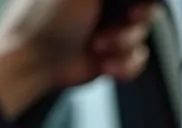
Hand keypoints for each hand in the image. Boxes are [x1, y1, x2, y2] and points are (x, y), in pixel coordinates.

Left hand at [0, 0, 154, 118]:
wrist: (37, 61)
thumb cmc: (47, 21)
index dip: (141, 4)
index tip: (133, 11)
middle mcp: (103, 6)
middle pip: (144, 14)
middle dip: (131, 28)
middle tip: (118, 28)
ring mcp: (109, 31)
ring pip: (141, 40)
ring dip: (122, 49)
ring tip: (98, 48)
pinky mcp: (112, 56)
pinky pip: (136, 62)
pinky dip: (124, 67)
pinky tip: (105, 65)